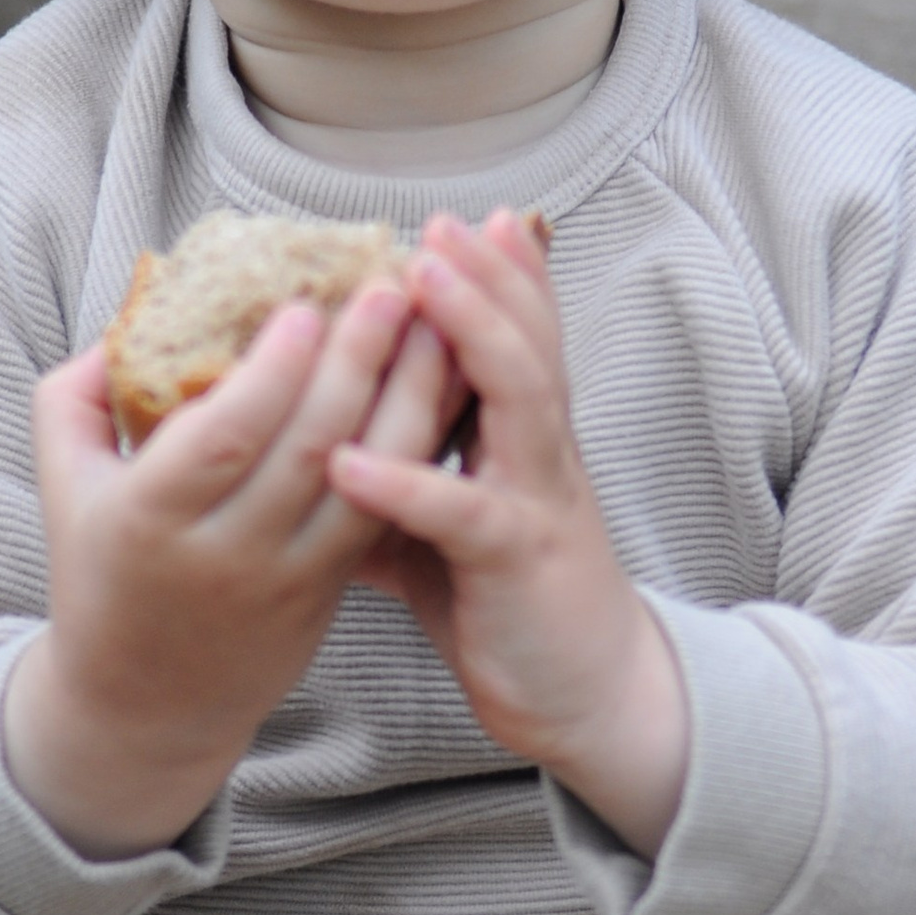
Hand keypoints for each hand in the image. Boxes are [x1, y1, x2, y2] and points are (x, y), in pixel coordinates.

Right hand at [4, 280, 463, 856]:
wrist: (146, 702)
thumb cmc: (102, 573)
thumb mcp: (62, 487)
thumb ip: (75, 398)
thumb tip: (129, 320)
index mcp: (150, 521)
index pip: (226, 437)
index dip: (274, 370)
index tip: (307, 304)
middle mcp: (225, 555)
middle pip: (308, 450)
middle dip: (357, 362)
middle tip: (391, 289)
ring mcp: (285, 579)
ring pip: (363, 482)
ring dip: (408, 400)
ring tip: (435, 326)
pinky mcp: (328, 592)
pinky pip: (382, 510)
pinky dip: (415, 449)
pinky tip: (436, 392)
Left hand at [328, 212, 689, 858]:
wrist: (592, 696)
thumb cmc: (513, 608)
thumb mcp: (446, 533)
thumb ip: (398, 486)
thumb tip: (323, 455)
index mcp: (525, 445)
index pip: (520, 341)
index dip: (499, 278)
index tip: (462, 219)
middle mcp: (540, 459)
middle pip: (524, 343)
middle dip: (486, 277)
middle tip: (441, 221)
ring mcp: (535, 503)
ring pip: (516, 398)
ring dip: (466, 335)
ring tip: (412, 283)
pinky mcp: (514, 563)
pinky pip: (459, 513)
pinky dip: (402, 485)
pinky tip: (347, 459)